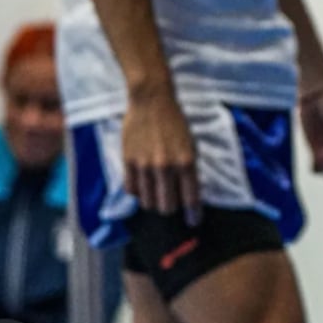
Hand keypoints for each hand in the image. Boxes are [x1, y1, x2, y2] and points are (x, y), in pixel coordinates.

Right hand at [122, 88, 201, 224]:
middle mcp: (166, 167)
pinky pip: (132, 190)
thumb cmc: (176, 122)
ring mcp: (146, 166)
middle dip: (170, 208)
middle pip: (166, 207)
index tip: (194, 222)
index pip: (191, 198)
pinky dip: (137, 191)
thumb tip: (187, 193)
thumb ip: (188, 169)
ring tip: (155, 191)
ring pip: (147, 202)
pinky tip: (142, 182)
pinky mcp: (128, 162)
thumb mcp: (191, 144)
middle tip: (170, 202)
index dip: (193, 214)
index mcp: (187, 161)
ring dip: (152, 200)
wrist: (152, 101)